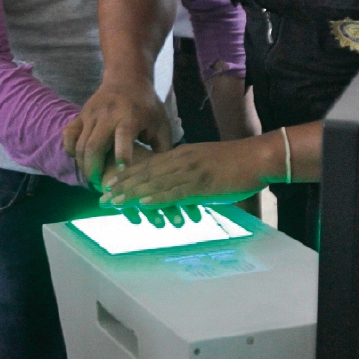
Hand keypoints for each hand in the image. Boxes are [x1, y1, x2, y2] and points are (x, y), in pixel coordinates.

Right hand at [63, 83, 171, 188]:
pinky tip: (79, 158)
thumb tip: (164, 175)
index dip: (123, 154)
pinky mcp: (80, 115)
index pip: (123, 136)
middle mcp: (107, 116)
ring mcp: (90, 115)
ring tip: (92, 177)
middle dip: (94, 170)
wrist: (126, 78)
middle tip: (100, 185)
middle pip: (93, 146)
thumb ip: (163, 149)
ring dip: (83, 165)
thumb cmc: (147, 106)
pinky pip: (68, 135)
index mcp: (130, 117)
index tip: (123, 171)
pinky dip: (70, 149)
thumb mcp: (162, 124)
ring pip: (79, 144)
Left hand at [100, 138, 270, 209]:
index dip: (125, 176)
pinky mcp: (202, 183)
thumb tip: (173, 192)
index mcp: (179, 155)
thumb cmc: (233, 164)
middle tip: (101, 197)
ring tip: (113, 203)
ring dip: (131, 194)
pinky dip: (157, 198)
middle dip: (121, 186)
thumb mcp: (202, 165)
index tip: (107, 185)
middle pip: (144, 173)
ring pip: (154, 183)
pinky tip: (142, 204)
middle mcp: (180, 160)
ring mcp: (189, 171)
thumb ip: (186, 176)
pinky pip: (175, 192)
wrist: (256, 158)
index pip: (146, 165)